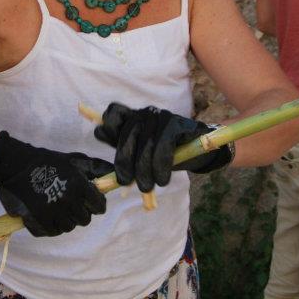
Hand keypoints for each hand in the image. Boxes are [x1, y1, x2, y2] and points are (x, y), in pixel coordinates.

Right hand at [0, 131, 113, 236]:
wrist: (16, 164)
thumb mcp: (73, 160)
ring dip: (66, 220)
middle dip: (80, 212)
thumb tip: (112, 173)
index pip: (98, 206)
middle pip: (84, 219)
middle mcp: (69, 200)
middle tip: (70, 204)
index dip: (95, 204)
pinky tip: (48, 216)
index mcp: (80, 186)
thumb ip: (94, 168)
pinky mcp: (39, 219)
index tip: (90, 202)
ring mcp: (54, 212)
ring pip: (69, 227)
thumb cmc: (47, 160)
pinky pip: (52, 231)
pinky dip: (52, 226)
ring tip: (58, 209)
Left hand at [94, 103, 231, 190]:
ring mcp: (161, 116)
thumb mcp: (141, 152)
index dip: (108, 128)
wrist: (198, 153)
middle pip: (128, 134)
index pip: (114, 113)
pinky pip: (163, 145)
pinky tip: (163, 178)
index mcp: (133, 117)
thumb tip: (99, 132)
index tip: (108, 145)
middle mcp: (145, 112)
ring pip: (146, 144)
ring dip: (145, 169)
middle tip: (126, 182)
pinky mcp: (176, 123)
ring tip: (147, 186)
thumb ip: (122, 146)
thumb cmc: (166, 153)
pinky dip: (161, 165)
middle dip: (125, 161)